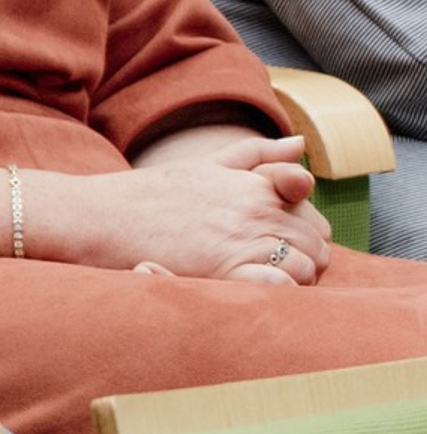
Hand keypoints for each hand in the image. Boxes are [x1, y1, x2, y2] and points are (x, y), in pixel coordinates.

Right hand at [18, 137, 331, 281]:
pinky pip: (280, 283)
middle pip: (316, 246)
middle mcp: (258, 210)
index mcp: (259, 187)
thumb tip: (301, 143)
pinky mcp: (223, 269)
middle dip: (305, 261)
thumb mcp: (210, 164)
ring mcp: (243, 239)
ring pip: (306, 267)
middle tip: (276, 271)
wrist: (103, 216)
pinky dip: (280, 290)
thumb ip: (260, 155)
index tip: (288, 248)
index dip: (308, 238)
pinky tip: (260, 290)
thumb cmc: (155, 193)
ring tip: (268, 283)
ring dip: (296, 280)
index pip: (316, 220)